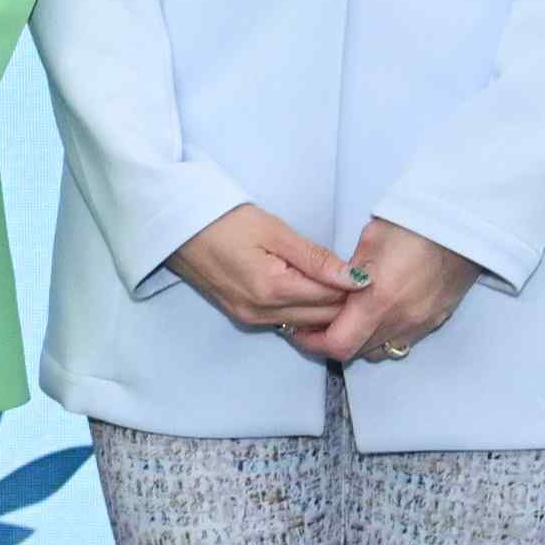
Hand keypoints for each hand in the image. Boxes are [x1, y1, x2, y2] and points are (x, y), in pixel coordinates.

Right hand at [166, 202, 368, 340]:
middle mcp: (262, 313)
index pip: (332, 299)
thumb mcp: (274, 231)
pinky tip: (311, 291)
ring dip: (326, 308)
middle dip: (345, 301)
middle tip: (358, 275)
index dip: (355, 286)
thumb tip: (358, 279)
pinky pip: (287, 322)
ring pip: (306, 324)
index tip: (369, 268)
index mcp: (272, 290)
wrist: (175, 226)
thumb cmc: (223, 220)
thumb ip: (317, 258)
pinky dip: (305, 310)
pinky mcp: (243, 316)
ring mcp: (250, 318)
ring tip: (337, 281)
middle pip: (323, 319)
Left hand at [293, 216, 482, 367]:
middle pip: (356, 352)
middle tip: (317, 325)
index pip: (338, 344)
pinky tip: (377, 316)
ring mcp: (421, 323)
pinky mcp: (436, 320)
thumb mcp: (368, 243)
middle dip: (332, 342)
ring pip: (379, 350)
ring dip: (359, 341)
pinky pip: (402, 341)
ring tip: (347, 321)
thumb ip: (344, 274)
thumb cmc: (411, 227)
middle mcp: (401, 320)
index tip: (299, 331)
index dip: (312, 343)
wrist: (462, 226)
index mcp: (378, 301)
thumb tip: (330, 290)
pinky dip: (383, 336)